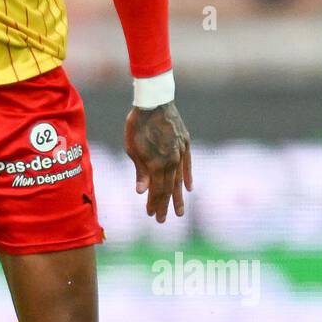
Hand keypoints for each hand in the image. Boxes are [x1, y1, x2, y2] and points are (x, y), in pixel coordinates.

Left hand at [124, 101, 192, 223]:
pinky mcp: (185, 143)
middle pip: (169, 188)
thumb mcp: (132, 149)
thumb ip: (140, 171)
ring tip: (180, 211)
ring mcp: (181, 152)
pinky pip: (188, 164)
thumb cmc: (138, 125)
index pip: (157, 190)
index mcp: (158, 164)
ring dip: (178, 196)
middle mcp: (172, 161)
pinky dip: (188, 176)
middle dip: (165, 205)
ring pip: (180, 179)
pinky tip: (189, 187)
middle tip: (163, 220)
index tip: (151, 215)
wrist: (155, 101)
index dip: (155, 203)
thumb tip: (142, 192)